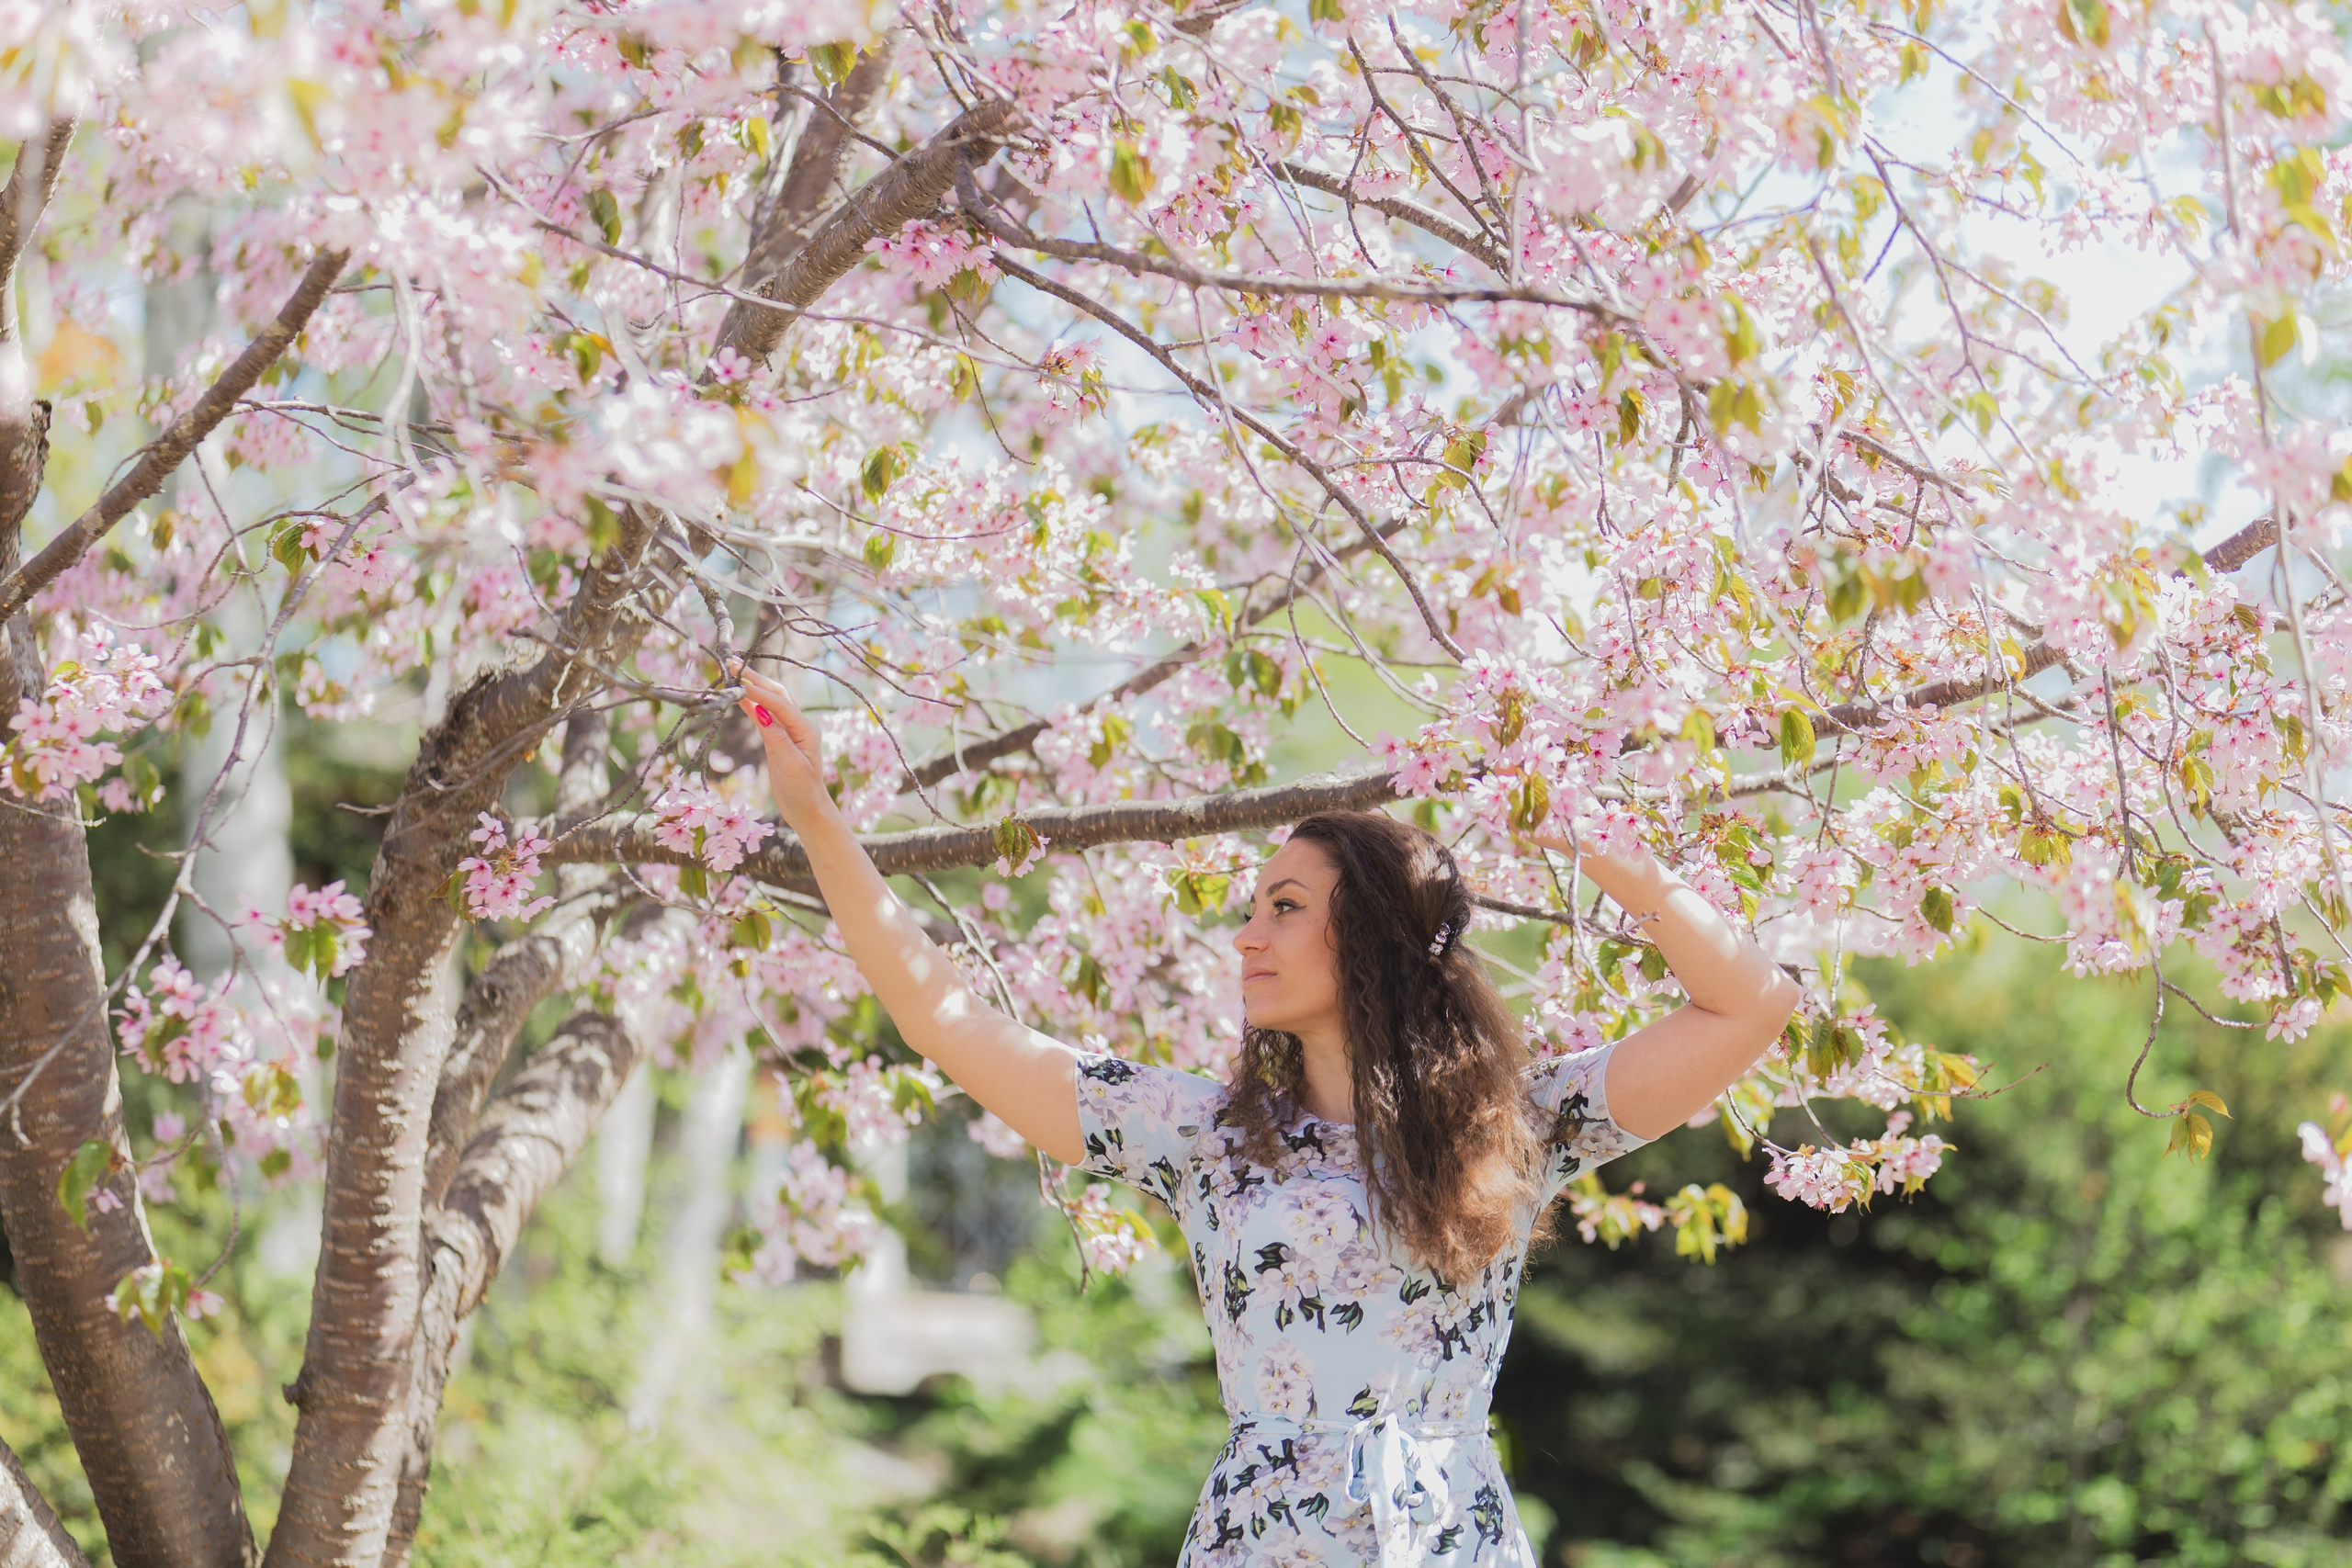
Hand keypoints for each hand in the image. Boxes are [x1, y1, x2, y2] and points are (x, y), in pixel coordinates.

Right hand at [729, 659, 829, 821]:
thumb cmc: (802, 792)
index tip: (739, 680)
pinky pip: (764, 716)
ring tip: (732, 672)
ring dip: (752, 687)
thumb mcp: (790, 766)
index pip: (780, 704)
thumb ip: (776, 738)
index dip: (759, 691)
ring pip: (770, 702)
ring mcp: (789, 731)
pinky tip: (738, 695)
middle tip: (733, 664)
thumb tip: (759, 711)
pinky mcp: (778, 738)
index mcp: (806, 730)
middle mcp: (799, 726)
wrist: (807, 810)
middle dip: (756, 678)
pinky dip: (751, 704)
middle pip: (776, 695)